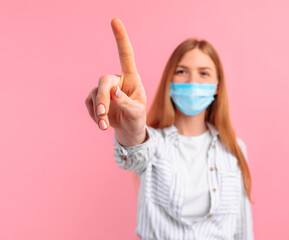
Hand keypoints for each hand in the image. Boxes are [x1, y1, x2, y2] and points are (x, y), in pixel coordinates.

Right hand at [85, 17, 146, 145]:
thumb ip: (127, 103)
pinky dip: (95, 115)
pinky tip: (103, 122)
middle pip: (104, 81)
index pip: (125, 55)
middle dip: (102, 98)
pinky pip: (89, 103)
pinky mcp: (95, 98)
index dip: (120, 38)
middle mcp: (117, 80)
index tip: (114, 20)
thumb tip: (113, 92)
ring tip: (105, 126)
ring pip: (94, 93)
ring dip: (98, 111)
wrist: (129, 130)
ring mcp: (105, 89)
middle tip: (103, 113)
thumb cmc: (137, 119)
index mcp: (132, 78)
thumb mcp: (137, 113)